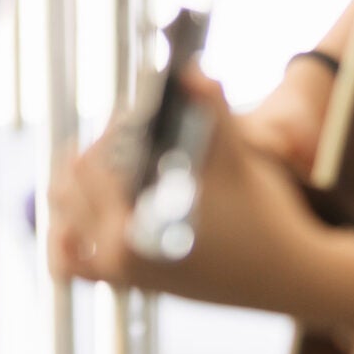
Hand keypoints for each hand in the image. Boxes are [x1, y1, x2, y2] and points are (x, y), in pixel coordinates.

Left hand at [46, 72, 353, 327]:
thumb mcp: (236, 157)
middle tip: (126, 129)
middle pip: (70, 189)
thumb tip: (189, 67)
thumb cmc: (265, 219)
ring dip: (77, 186)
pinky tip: (85, 210)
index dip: (112, 129)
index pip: (90, 165)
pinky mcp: (132, 286)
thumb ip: (209, 108)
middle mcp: (116, 260)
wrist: (290, 277)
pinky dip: (68, 236)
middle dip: (96, 151)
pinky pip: (75, 264)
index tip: (135, 111)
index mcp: (132, 231)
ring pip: (64, 222)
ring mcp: (121, 277)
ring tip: (110, 157)